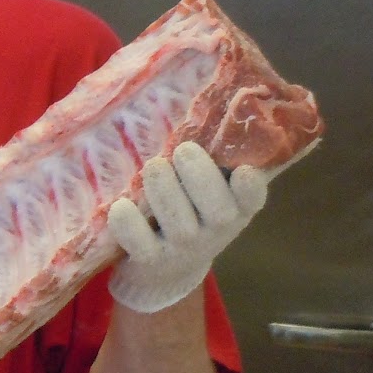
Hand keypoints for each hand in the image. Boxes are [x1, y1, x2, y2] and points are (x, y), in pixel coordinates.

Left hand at [107, 141, 267, 313]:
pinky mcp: (150, 260)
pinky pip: (139, 243)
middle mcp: (216, 231)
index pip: (252, 199)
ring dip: (164, 191)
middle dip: (199, 177)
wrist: (166, 269)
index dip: (250, 188)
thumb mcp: (213, 189)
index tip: (242, 171)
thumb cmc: (192, 211)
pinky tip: (120, 206)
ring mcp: (183, 248)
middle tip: (183, 149)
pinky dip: (128, 224)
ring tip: (154, 167)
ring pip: (178, 224)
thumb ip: (215, 158)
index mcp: (237, 207)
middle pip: (217, 210)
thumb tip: (210, 103)